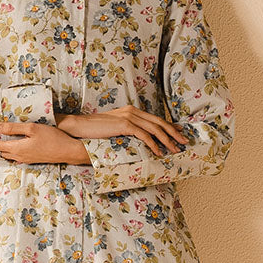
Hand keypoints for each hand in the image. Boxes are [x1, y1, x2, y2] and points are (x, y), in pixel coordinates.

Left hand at [0, 121, 90, 164]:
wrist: (68, 152)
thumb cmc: (52, 138)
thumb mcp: (32, 129)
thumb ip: (13, 128)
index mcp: (16, 148)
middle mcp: (17, 156)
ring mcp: (24, 159)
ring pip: (4, 153)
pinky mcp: (30, 158)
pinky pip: (12, 154)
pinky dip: (3, 149)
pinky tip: (3, 146)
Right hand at [55, 105, 188, 155]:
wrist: (78, 127)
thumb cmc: (94, 131)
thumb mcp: (114, 129)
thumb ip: (126, 132)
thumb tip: (137, 141)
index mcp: (131, 111)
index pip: (155, 118)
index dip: (169, 126)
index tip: (179, 133)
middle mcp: (132, 111)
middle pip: (159, 122)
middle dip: (173, 133)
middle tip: (184, 142)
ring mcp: (129, 116)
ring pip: (155, 128)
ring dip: (167, 140)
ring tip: (175, 149)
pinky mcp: (124, 124)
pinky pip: (144, 135)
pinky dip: (153, 144)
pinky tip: (158, 152)